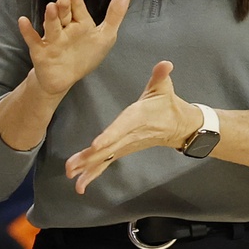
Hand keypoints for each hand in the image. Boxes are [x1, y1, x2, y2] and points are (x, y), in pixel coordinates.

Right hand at [18, 0, 129, 97]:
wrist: (64, 78)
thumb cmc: (85, 54)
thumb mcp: (105, 36)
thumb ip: (114, 15)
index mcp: (80, 23)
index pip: (78, 9)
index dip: (76, 1)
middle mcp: (64, 28)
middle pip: (64, 16)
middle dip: (63, 8)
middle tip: (64, 0)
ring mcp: (51, 39)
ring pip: (51, 27)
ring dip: (50, 18)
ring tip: (50, 7)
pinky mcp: (40, 51)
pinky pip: (32, 40)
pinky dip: (27, 32)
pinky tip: (23, 21)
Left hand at [64, 61, 201, 193]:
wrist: (178, 126)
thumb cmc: (167, 104)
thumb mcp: (164, 87)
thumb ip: (161, 76)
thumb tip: (166, 64)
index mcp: (138, 117)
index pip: (122, 128)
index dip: (109, 136)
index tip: (96, 145)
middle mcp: (130, 135)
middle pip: (108, 147)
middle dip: (89, 157)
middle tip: (71, 166)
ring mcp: (125, 145)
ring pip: (104, 157)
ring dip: (87, 167)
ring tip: (70, 175)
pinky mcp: (122, 150)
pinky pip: (106, 163)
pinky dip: (93, 173)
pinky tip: (80, 184)